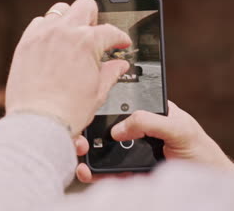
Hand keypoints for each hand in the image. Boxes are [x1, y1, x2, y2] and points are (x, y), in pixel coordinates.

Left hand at [5, 0, 131, 134]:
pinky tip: (51, 44)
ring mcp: (42, 35)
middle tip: (95, 33)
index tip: (120, 44)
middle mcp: (64, 31)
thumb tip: (119, 65)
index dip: (120, 39)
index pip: (111, 31)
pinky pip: (37, 23)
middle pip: (85, 5)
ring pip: (59, 10)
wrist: (37, 122)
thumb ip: (110, 73)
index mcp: (87, 42)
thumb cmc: (67, 112)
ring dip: (69, 20)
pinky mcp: (25, 43)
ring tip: (71, 37)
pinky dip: (46, 29)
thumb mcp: (98, 93)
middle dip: (95, 17)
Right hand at [76, 101, 233, 182]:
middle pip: (105, 126)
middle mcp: (136, 129)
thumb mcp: (178, 128)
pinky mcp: (127, 170)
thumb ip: (149, 121)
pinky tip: (87, 170)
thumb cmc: (199, 150)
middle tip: (80, 134)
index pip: (121, 103)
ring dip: (87, 150)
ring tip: (79, 151)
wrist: (204, 182)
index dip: (102, 104)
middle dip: (89, 129)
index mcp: (148, 111)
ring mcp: (130, 150)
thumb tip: (117, 129)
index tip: (87, 107)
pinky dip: (94, 172)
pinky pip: (107, 169)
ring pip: (103, 148)